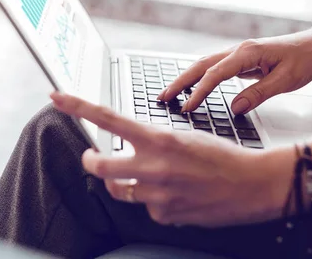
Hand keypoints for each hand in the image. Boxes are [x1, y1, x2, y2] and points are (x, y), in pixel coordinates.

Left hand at [50, 92, 288, 227]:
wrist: (253, 185)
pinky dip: (153, 201)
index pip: (108, 118)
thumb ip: (154, 143)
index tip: (57, 96)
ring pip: (120, 189)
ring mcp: (157, 194)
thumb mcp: (186, 136)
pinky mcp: (165, 215)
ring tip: (145, 176)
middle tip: (91, 157)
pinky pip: (145, 207)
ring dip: (124, 182)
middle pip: (99, 166)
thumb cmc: (224, 156)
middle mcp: (153, 166)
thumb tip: (132, 151)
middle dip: (90, 161)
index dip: (78, 106)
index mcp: (158, 138)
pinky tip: (175, 195)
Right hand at [159, 26, 311, 114]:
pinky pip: (214, 69)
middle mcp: (239, 50)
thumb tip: (235, 108)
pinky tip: (193, 88)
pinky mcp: (242, 60)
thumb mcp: (287, 81)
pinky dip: (200, 78)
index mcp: (248, 52)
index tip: (187, 107)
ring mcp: (239, 54)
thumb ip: (259, 94)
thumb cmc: (306, 59)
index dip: (199, 91)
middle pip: (201, 65)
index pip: (215, 74)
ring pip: (205, 65)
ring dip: (186, 79)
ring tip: (171, 95)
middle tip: (163, 98)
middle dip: (180, 82)